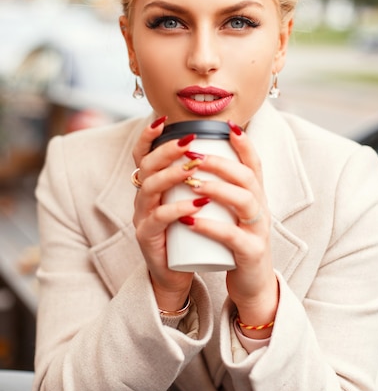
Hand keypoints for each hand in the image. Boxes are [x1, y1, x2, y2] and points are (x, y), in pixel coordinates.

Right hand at [130, 117, 207, 311]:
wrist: (179, 270)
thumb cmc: (189, 230)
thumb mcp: (191, 198)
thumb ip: (198, 175)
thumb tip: (222, 144)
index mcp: (153, 184)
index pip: (143, 154)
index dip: (148, 136)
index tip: (163, 119)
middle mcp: (143, 197)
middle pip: (146, 165)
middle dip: (167, 150)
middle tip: (189, 141)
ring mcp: (142, 216)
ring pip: (150, 188)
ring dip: (172, 175)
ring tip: (193, 168)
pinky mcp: (147, 237)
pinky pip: (159, 219)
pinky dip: (178, 209)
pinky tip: (197, 203)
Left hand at [180, 122, 278, 337]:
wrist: (252, 285)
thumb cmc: (235, 244)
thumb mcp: (232, 214)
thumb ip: (223, 190)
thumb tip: (198, 161)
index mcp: (256, 197)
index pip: (254, 164)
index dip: (244, 144)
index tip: (228, 126)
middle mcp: (261, 209)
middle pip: (248, 177)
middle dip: (221, 162)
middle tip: (194, 154)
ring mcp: (258, 231)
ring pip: (245, 201)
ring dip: (217, 188)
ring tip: (192, 181)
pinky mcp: (251, 254)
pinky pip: (232, 237)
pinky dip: (211, 226)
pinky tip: (191, 220)